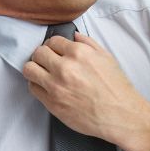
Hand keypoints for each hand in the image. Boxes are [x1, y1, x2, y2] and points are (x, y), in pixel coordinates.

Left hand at [22, 33, 149, 150]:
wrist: (120, 114)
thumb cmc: (116, 88)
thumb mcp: (106, 58)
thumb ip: (88, 43)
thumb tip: (74, 36)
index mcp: (79, 53)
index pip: (53, 41)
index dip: (53, 46)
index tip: (54, 51)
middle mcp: (65, 67)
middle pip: (38, 53)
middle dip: (42, 55)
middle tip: (47, 62)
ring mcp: (56, 86)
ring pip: (29, 69)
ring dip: (35, 69)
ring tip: (42, 73)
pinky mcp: (52, 103)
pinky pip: (33, 88)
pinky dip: (36, 85)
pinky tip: (45, 86)